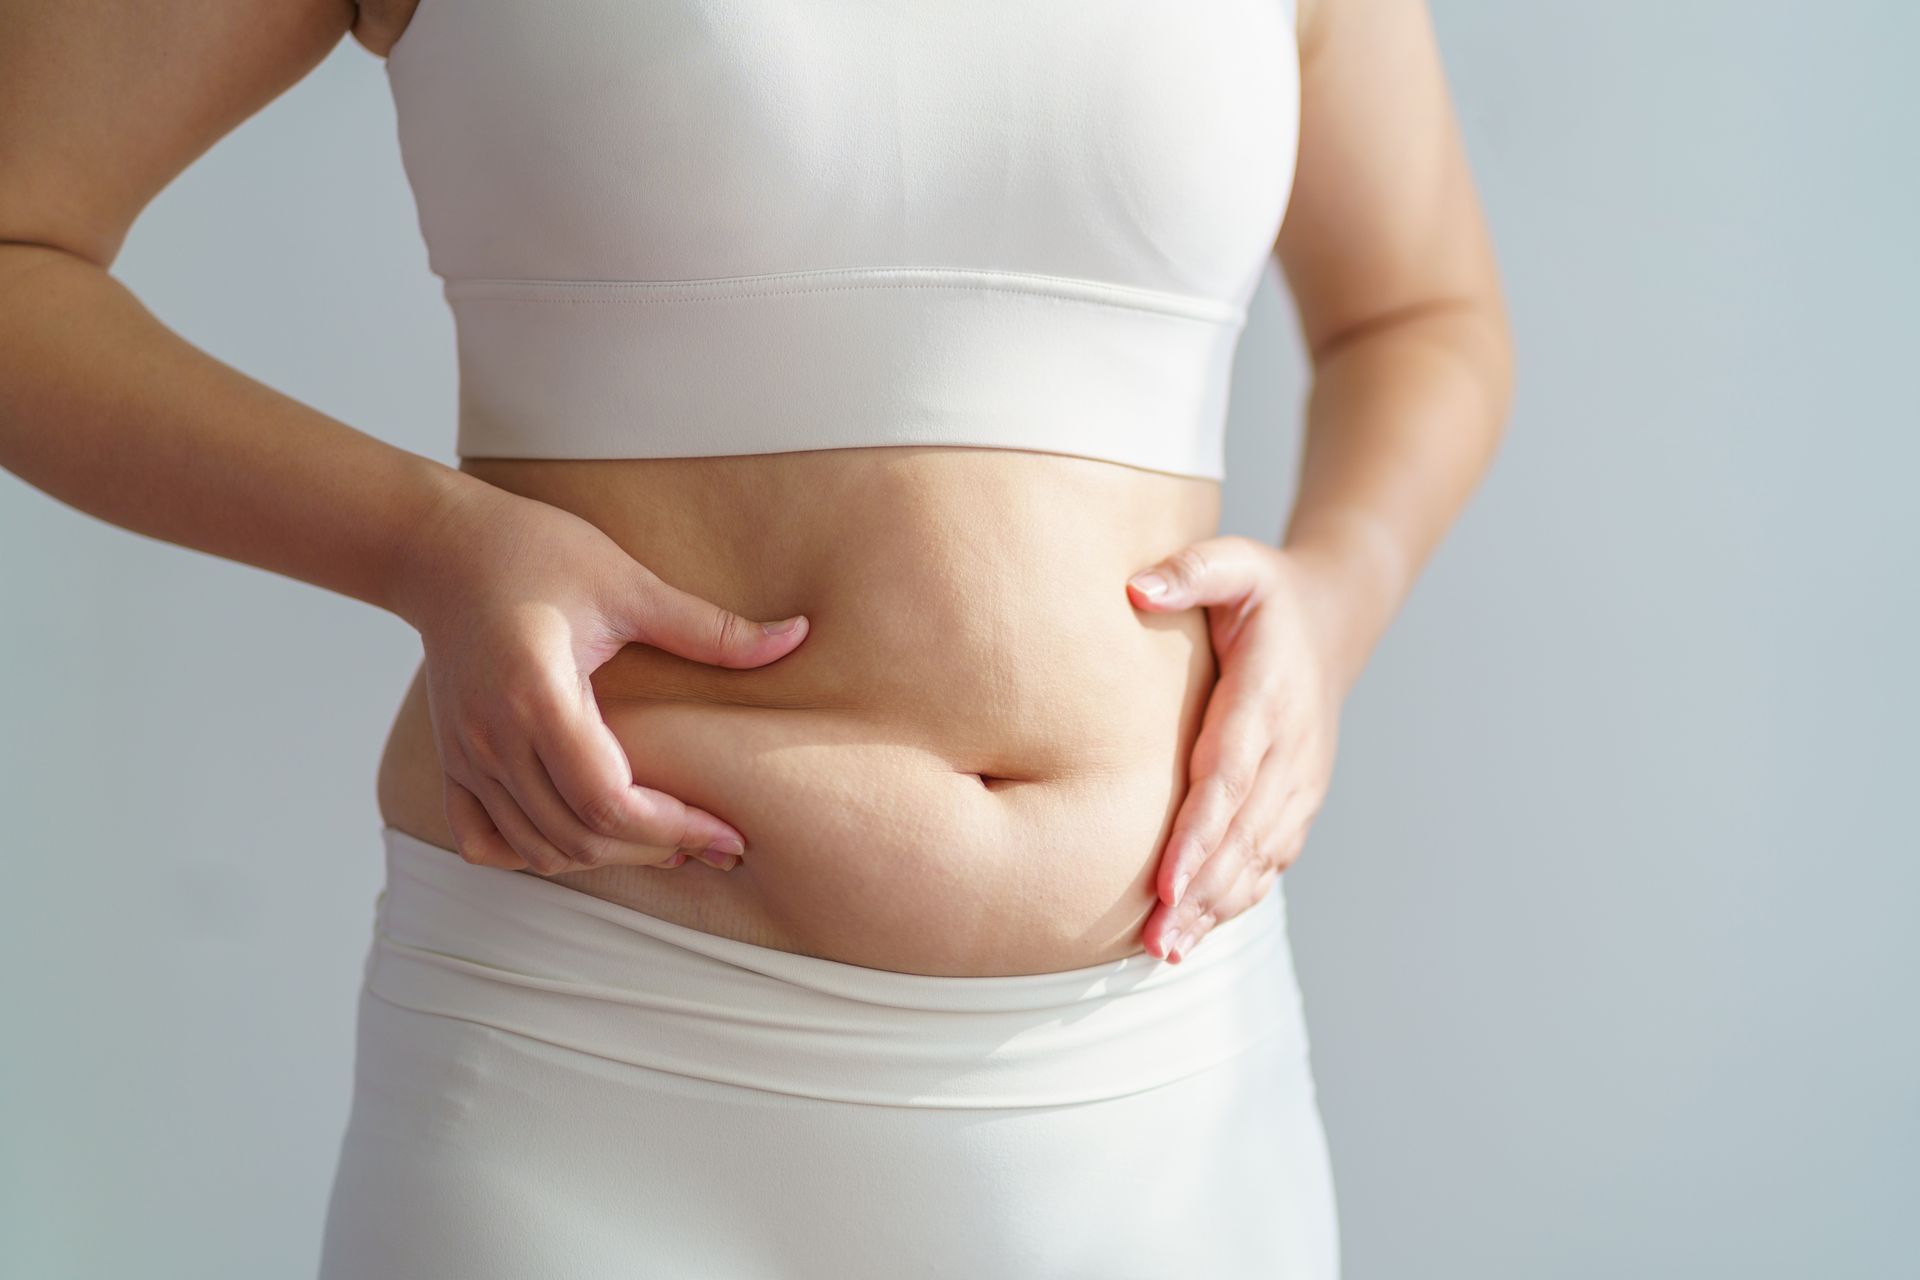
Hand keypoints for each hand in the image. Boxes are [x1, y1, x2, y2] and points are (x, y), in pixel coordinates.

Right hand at [389, 476, 808, 875]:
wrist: (438, 548)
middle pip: (578, 838)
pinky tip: (585, 837)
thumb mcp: (626, 581)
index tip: (728, 833)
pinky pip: (487, 841)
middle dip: (655, 849)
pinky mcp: (452, 761)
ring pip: (537, 850)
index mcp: (537, 696)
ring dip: (606, 858)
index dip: (674, 828)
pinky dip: (537, 855)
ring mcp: (466, 757)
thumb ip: (709, 627)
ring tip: (668, 842)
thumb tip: (796, 636)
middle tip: (716, 843)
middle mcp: (494, 740)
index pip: (608, 801)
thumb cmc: (531, 550)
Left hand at [1126, 536, 1344, 961]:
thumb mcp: (1234, 562)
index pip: (1232, 773)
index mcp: (1271, 694)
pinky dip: (1235, 899)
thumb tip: (1134, 588)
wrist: (1333, 620)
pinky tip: (1194, 932)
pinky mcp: (1298, 803)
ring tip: (1166, 949)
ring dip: (1215, 906)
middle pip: (1244, 833)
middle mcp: (1294, 749)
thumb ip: (1189, 570)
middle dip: (1201, 890)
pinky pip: (1269, 860)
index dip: (1201, 831)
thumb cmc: (1263, 592)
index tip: (1166, 878)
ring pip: (1259, 857)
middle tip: (1156, 939)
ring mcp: (1301, 782)